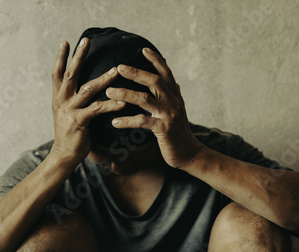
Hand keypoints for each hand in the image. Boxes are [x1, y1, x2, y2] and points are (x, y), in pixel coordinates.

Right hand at [50, 38, 125, 163]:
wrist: (63, 155)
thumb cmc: (70, 133)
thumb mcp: (67, 112)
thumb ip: (73, 99)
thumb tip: (83, 87)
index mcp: (58, 97)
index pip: (57, 73)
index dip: (61, 57)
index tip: (66, 42)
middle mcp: (61, 101)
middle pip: (70, 74)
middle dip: (78, 56)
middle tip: (86, 40)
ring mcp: (69, 110)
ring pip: (87, 89)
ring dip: (103, 79)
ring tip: (116, 70)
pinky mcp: (78, 122)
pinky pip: (97, 109)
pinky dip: (110, 105)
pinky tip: (123, 102)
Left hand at [106, 47, 202, 169]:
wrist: (190, 154)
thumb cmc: (180, 134)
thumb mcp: (179, 112)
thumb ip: (174, 96)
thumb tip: (175, 82)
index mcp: (175, 96)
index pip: (166, 73)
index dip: (156, 60)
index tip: (143, 49)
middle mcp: (173, 102)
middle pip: (154, 81)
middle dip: (135, 73)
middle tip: (118, 67)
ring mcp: (168, 115)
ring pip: (145, 99)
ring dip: (125, 94)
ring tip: (109, 92)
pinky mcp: (163, 129)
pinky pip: (142, 121)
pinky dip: (127, 121)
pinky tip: (114, 122)